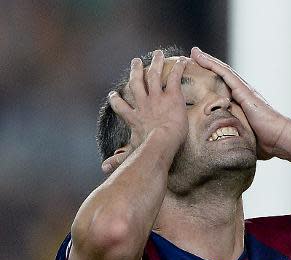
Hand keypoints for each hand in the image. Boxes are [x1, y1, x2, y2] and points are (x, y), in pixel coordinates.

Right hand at [102, 51, 188, 173]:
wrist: (162, 142)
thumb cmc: (147, 152)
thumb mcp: (131, 155)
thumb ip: (119, 160)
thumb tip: (103, 169)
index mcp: (134, 118)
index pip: (121, 107)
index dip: (116, 101)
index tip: (113, 95)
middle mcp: (144, 104)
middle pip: (137, 83)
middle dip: (135, 71)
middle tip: (135, 62)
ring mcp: (157, 98)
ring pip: (154, 75)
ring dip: (156, 63)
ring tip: (158, 54)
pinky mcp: (172, 95)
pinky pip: (174, 77)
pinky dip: (178, 68)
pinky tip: (182, 60)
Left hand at [190, 47, 289, 159]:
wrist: (279, 138)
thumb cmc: (266, 142)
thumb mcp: (245, 137)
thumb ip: (236, 135)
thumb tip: (228, 146)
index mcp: (243, 102)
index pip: (224, 86)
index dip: (213, 78)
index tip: (200, 73)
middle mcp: (243, 92)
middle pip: (222, 74)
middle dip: (208, 64)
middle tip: (193, 55)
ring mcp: (244, 90)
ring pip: (222, 70)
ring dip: (208, 60)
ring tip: (194, 52)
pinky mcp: (244, 91)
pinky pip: (226, 74)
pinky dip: (213, 65)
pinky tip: (203, 58)